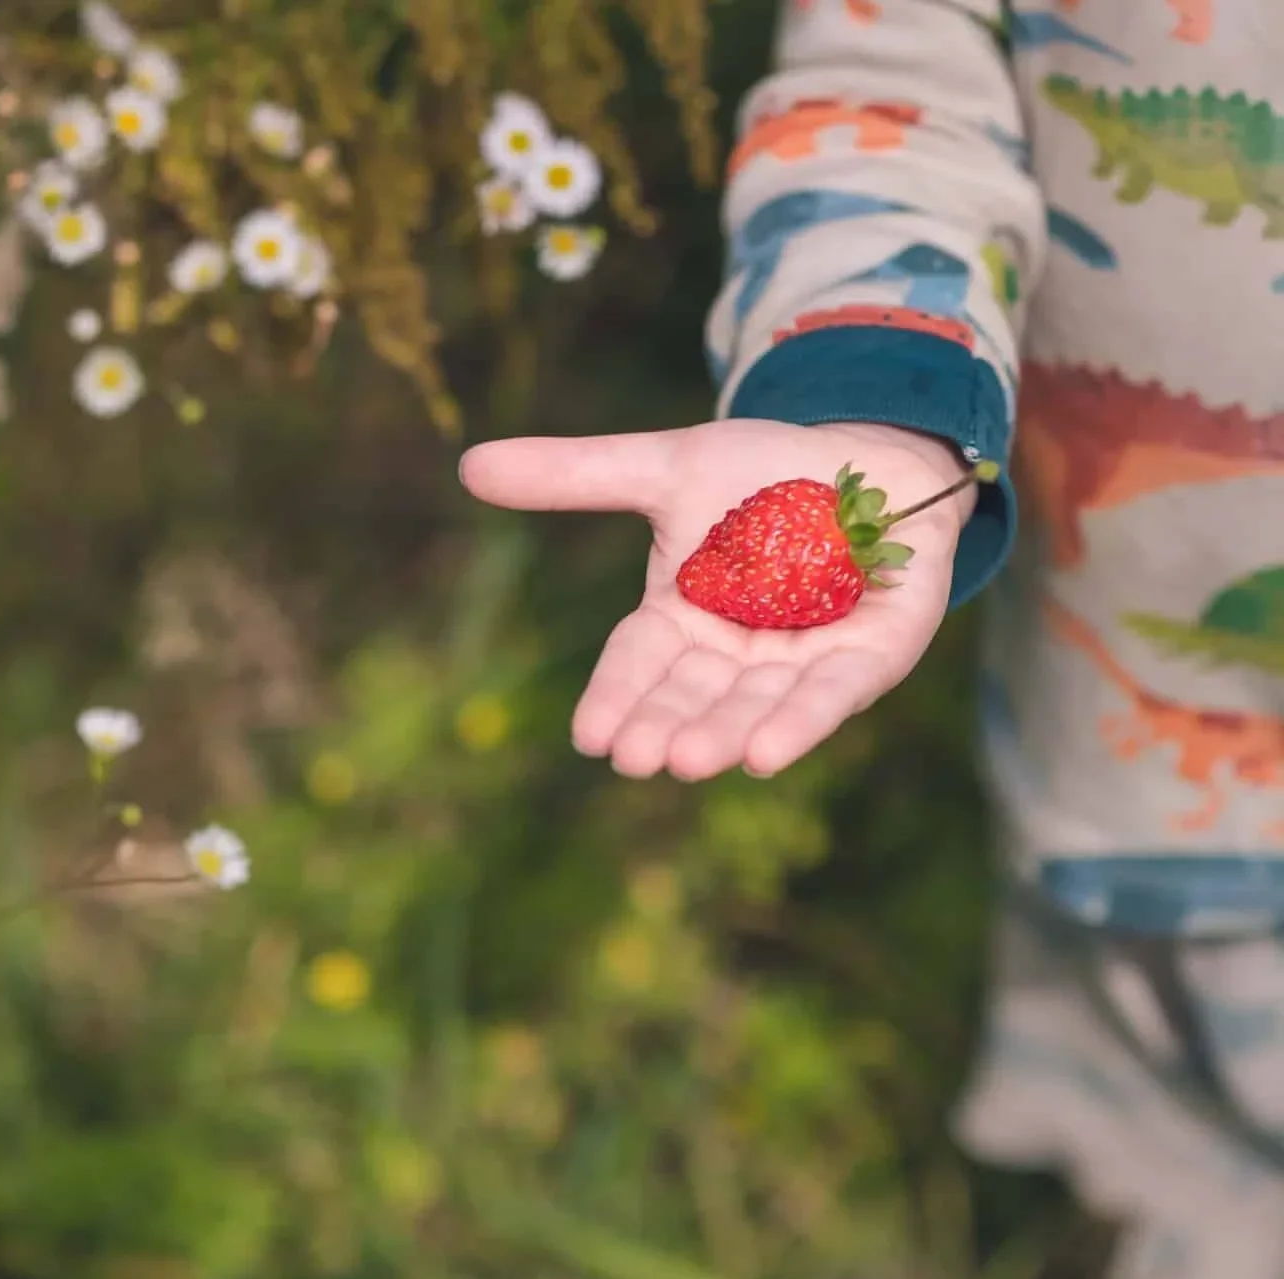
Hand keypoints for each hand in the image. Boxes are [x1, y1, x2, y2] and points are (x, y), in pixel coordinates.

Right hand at [459, 419, 975, 779]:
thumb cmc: (765, 469)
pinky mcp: (873, 656)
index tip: (588, 738)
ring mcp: (806, 660)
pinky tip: (769, 754)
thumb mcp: (667, 468)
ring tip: (692, 762)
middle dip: (668, 728)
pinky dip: (802, 721)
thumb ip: (577, 476)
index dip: (616, 699)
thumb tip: (468, 466)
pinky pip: (833, 694)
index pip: (639, 664)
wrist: (874, 452)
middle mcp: (739, 653)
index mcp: (683, 619)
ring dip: (727, 735)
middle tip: (637, 759)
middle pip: (695, 697)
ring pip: (758, 706)